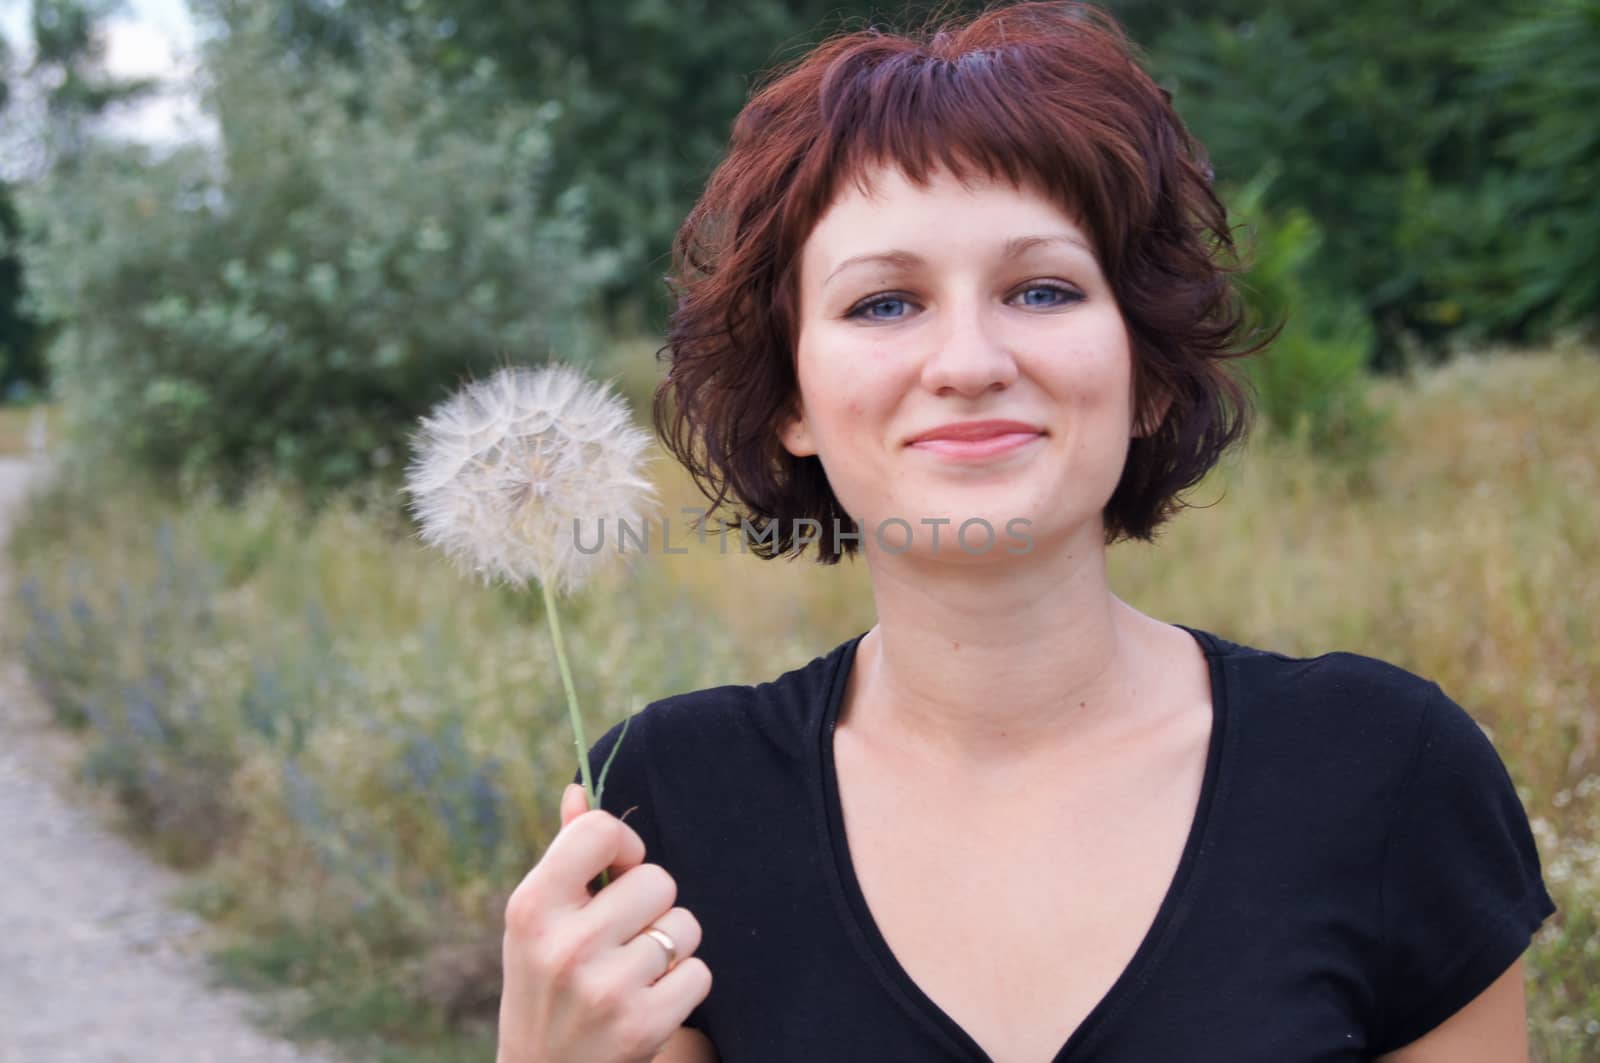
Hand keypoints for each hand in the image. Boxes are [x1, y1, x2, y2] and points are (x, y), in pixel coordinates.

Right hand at [497, 783, 711, 1062]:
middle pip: (658, 879)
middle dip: (651, 906)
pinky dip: (684, 985)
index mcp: (531, 907)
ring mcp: (604, 988)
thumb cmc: (546, 984)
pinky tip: (649, 1002)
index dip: (624, 846)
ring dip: (670, 947)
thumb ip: (565, 855)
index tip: (619, 871)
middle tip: (621, 939)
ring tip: (633, 973)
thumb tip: (579, 790)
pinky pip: (700, 972)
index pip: (601, 830)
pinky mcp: (642, 1025)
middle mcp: (564, 945)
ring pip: (684, 925)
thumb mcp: (537, 922)